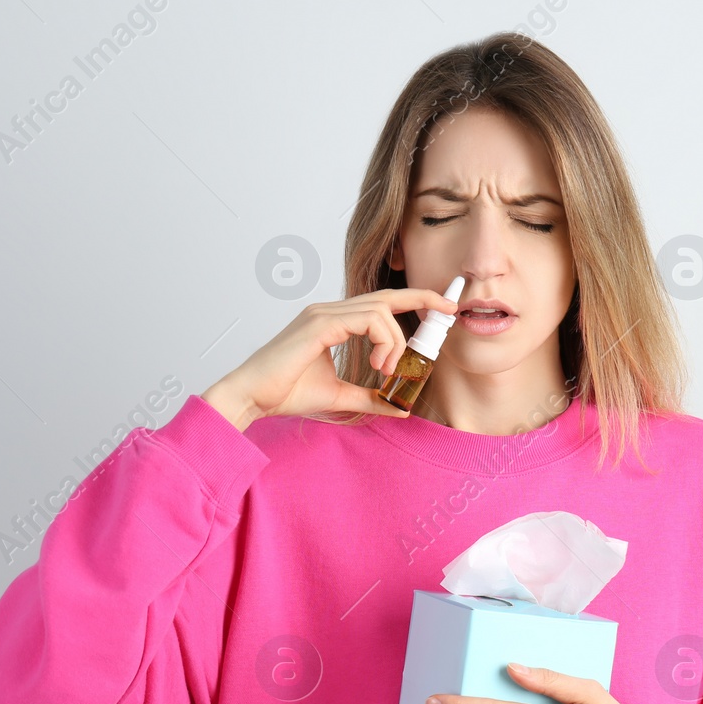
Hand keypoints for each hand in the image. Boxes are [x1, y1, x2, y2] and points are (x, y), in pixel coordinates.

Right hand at [201, 287, 458, 428]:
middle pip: (387, 297)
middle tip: (450, 312)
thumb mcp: (340, 396)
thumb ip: (370, 398)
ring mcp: (323, 313)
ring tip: (386, 371)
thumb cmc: (286, 393)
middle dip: (423, 300)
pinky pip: (367, 320)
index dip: (414, 301)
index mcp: (333, 321)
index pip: (381, 304)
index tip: (443, 308)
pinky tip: (377, 366)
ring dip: (395, 342)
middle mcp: (329, 310)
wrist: (252, 397)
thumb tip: (400, 406)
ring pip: (381, 310)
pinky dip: (382, 342)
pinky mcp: (320, 322)